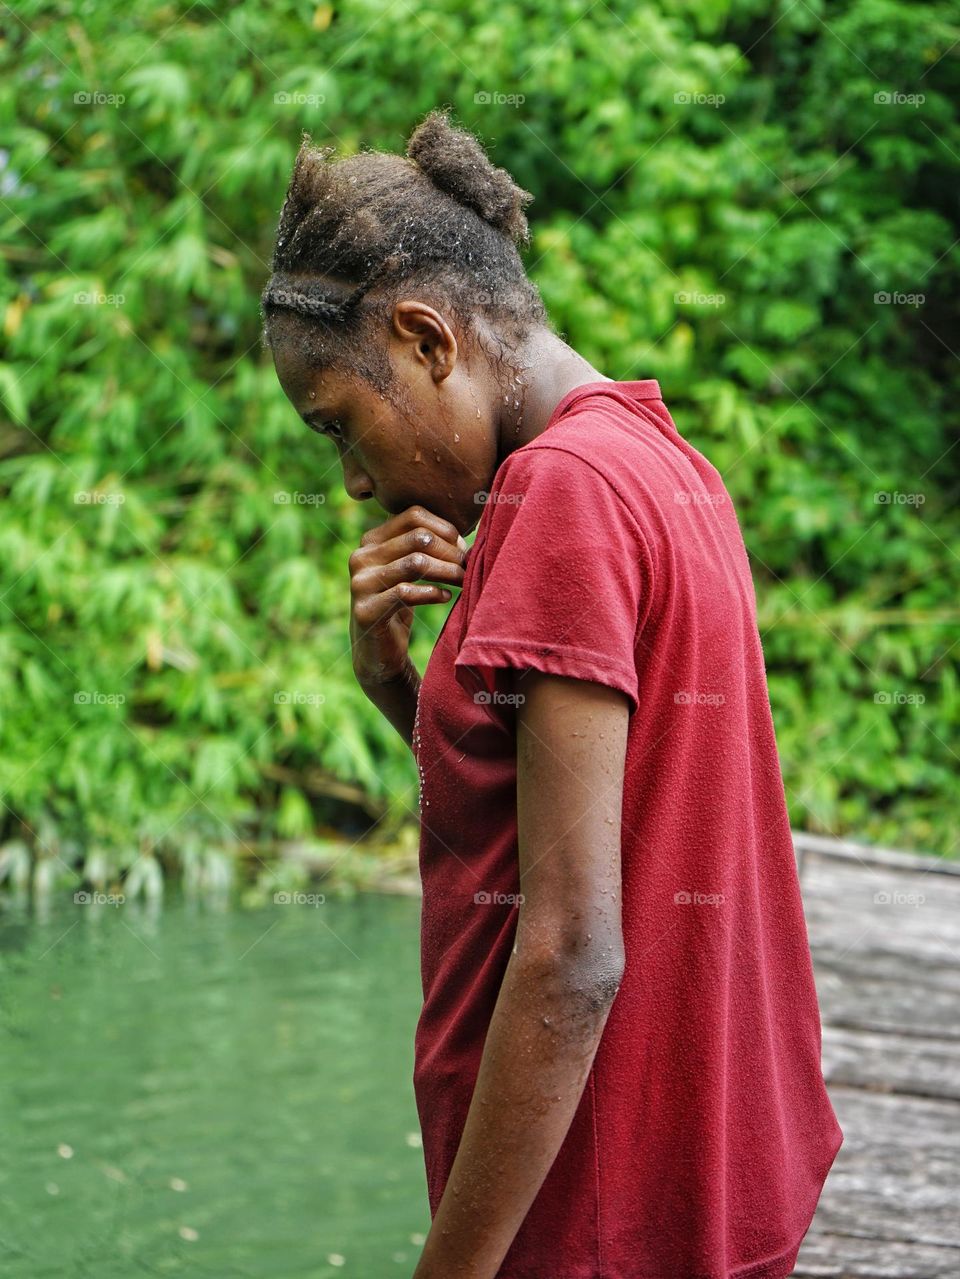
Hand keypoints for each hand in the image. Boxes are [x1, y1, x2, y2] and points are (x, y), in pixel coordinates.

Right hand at [348, 504, 466, 686]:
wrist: (377, 650)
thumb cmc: (399, 603)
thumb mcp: (409, 569)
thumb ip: (424, 547)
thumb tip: (464, 536)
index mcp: (371, 540)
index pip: (414, 516)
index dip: (445, 528)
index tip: (463, 547)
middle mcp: (361, 557)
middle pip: (418, 538)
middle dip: (450, 551)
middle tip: (468, 566)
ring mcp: (360, 583)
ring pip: (416, 563)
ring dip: (447, 571)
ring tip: (463, 580)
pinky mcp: (366, 610)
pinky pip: (407, 593)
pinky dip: (433, 593)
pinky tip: (446, 596)